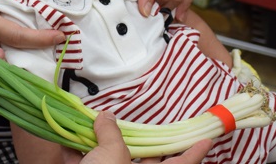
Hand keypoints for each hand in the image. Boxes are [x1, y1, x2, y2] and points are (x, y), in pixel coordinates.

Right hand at [62, 112, 211, 163]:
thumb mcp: (110, 154)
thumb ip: (110, 133)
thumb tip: (106, 117)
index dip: (194, 152)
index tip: (207, 140)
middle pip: (146, 162)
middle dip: (143, 144)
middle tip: (148, 130)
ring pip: (112, 163)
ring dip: (103, 145)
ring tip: (97, 126)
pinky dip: (77, 155)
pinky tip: (68, 141)